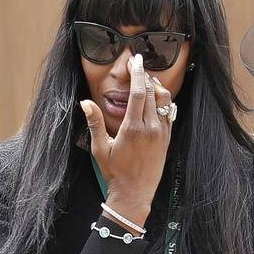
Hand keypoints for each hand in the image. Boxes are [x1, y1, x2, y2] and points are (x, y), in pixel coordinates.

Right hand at [80, 54, 172, 230]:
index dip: (137, 74)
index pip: (138, 92)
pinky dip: (163, 101)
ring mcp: (161, 133)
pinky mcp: (167, 138)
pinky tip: (156, 96)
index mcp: (133, 128)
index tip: (135, 60)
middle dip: (144, 75)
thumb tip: (85, 102)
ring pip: (163, 101)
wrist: (135, 193)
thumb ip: (95, 122)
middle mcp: (150, 128)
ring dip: (155, 86)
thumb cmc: (115, 172)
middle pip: (150, 92)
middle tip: (138, 63)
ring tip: (146, 78)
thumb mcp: (100, 148)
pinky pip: (168, 113)